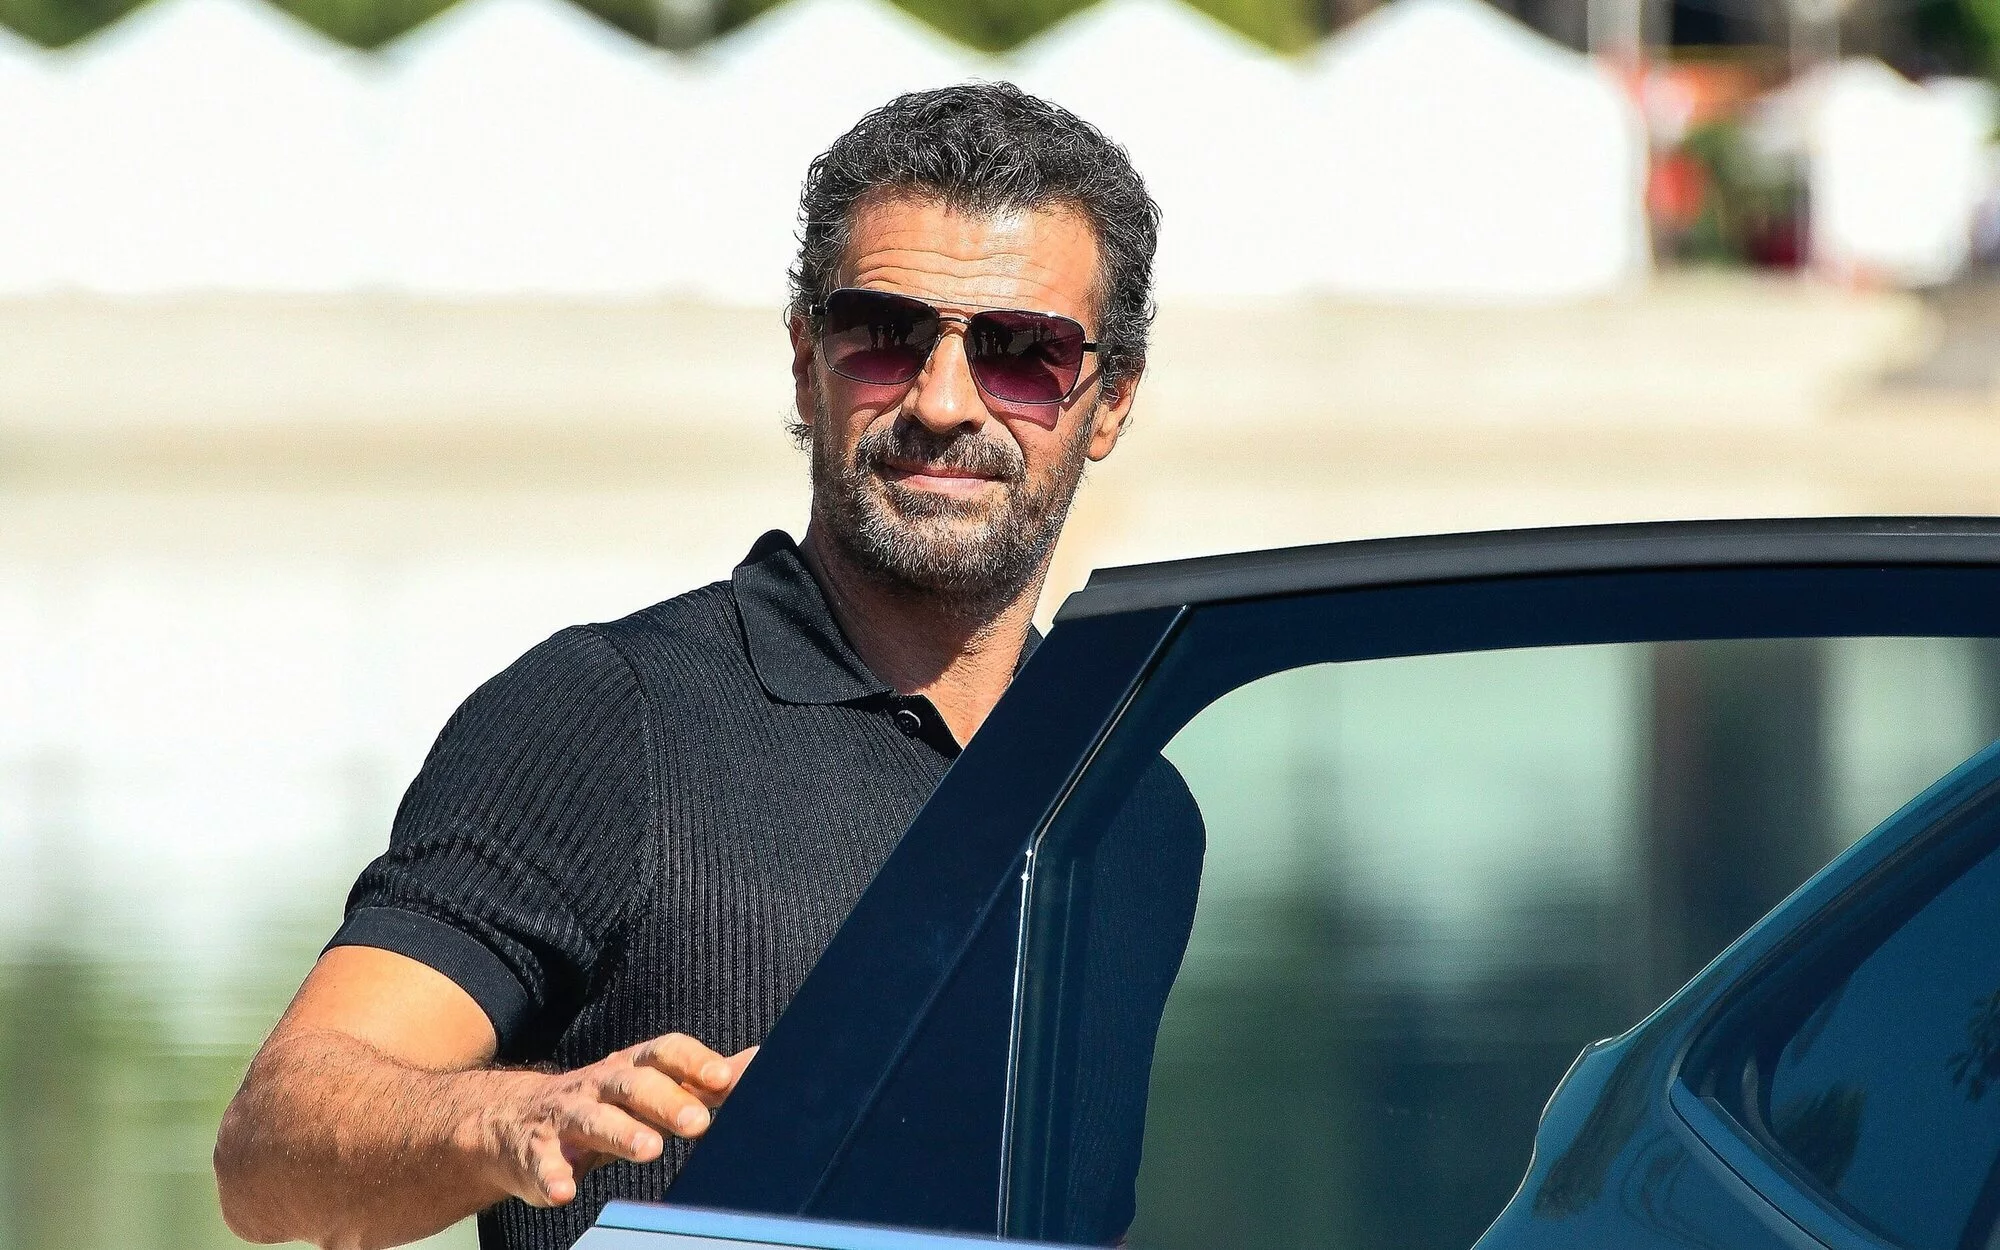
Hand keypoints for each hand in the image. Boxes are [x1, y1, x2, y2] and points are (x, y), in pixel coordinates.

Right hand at [477, 1033, 757, 1206]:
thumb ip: (699, 1080)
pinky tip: (564, 1191)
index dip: (693, 1061)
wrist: (511, 1119)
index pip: (664, 1052)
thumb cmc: (604, 1103)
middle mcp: (599, 1085)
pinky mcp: (534, 1153)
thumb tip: (760, 1063)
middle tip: (698, 1121)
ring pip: (592, 1119)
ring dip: (620, 1133)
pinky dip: (552, 1176)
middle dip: (666, 1101)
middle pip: (633, 1085)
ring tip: (649, 1150)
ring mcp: (565, 1118)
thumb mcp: (650, 1086)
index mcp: (631, 1068)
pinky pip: (541, 1163)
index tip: (724, 1077)